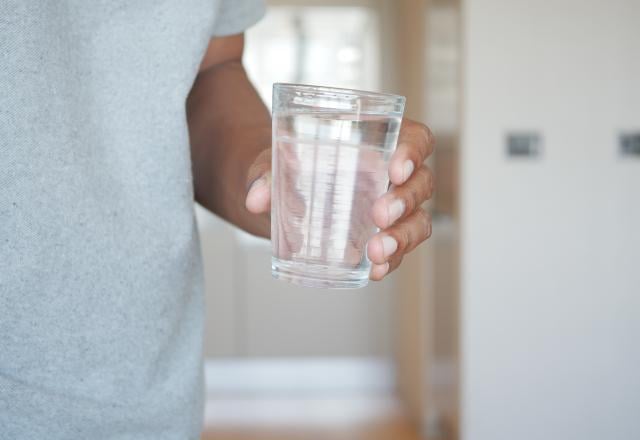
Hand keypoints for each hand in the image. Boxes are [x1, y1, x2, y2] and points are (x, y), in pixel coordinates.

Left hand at [244, 118, 434, 281]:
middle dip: (404, 200)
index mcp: (378, 140)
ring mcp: (392, 209)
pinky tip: (374, 270)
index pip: (415, 139)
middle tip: (378, 214)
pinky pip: (399, 249)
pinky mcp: (382, 237)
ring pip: (417, 220)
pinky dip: (390, 261)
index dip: (413, 151)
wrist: (277, 196)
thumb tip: (256, 198)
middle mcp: (392, 174)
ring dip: (402, 237)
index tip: (395, 167)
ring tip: (376, 251)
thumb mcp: (272, 163)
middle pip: (421, 183)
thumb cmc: (285, 166)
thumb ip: (264, 174)